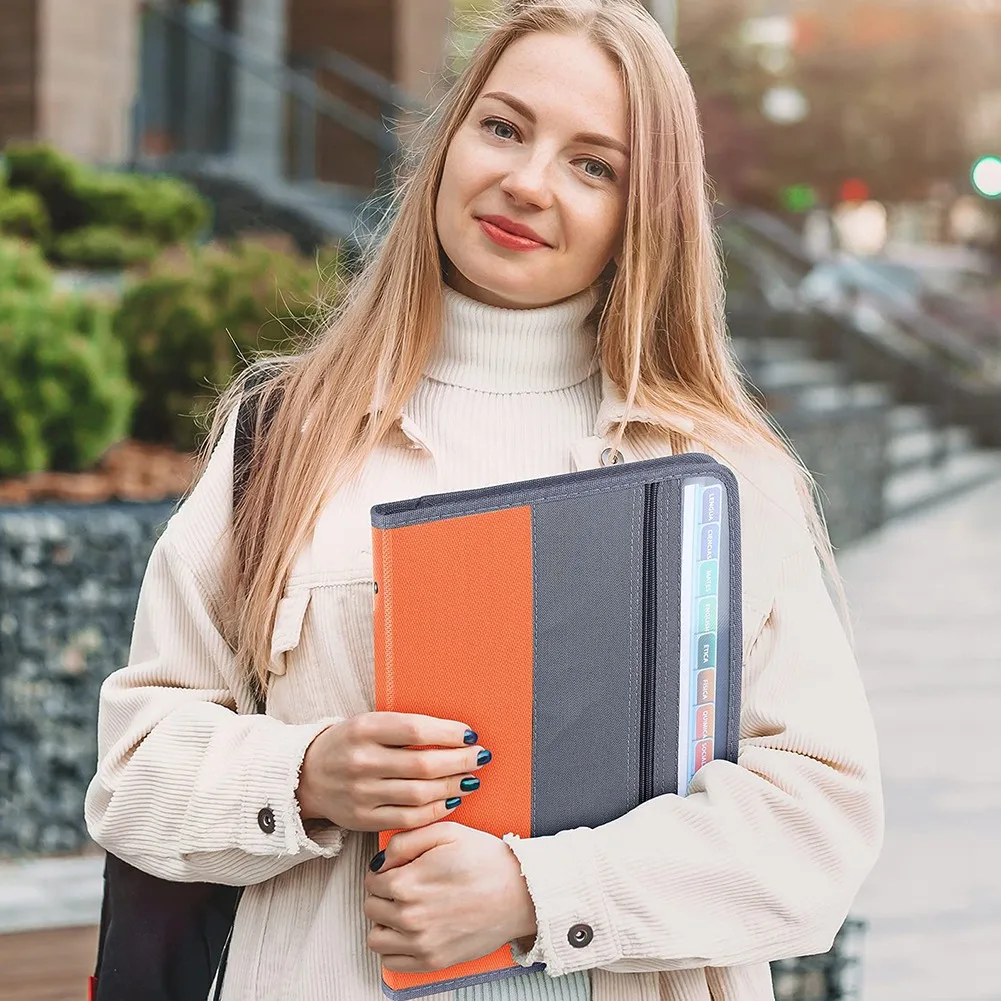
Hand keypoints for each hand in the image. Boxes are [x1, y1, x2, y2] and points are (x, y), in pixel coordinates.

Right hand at [295, 713, 488, 831]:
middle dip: (460, 761)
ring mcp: (361, 793)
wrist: (307, 776)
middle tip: (481, 757)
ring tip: (472, 779)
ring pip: (419, 794)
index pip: (415, 729)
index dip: (448, 732)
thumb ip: (405, 728)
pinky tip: (452, 800)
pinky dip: (435, 811)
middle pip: (423, 764)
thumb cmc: (350, 743)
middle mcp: (362, 761)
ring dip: (453, 786)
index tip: (470, 734)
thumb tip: (456, 734)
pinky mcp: (363, 819)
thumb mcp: (370, 724)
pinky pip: (409, 819)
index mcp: (364, 729)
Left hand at [364, 822, 537, 972]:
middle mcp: (409, 917)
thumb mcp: (447, 832)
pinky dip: (394, 948)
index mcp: (407, 883)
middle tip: (402, 887)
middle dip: (382, 894)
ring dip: (384, 922)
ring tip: (404, 910)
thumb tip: (380, 860)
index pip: (371, 880)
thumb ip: (405, 840)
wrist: (520, 893)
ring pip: (376, 937)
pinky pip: (392, 962)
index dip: (383, 871)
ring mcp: (421, 943)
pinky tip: (410, 932)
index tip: (397, 869)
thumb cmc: (486, 860)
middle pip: (371, 907)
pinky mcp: (434, 961)